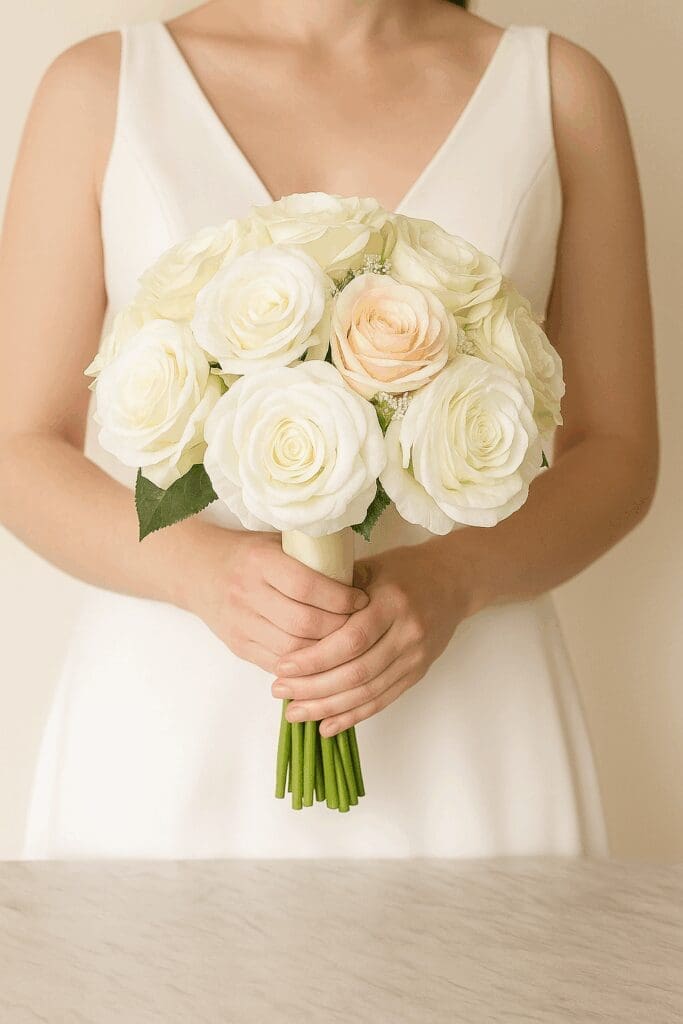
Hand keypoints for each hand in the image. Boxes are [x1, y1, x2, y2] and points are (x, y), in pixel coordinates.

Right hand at [186, 527, 369, 672]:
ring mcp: (240, 623)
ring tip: (347, 646)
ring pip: (292, 650)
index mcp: (260, 561)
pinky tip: (324, 661)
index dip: (340, 597)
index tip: (362, 599)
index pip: (307, 586)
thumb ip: (312, 556)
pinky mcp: (237, 646)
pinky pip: (277, 664)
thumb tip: (363, 574)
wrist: (198, 570)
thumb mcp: (277, 542)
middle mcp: (246, 593)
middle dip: (339, 628)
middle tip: (362, 626)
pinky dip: (304, 666)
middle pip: (303, 622)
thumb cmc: (249, 553)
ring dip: (325, 652)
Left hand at [271, 537, 475, 735]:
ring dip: (328, 707)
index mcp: (392, 602)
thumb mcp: (371, 567)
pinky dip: (353, 716)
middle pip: (357, 672)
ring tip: (295, 713)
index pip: (350, 639)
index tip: (282, 666)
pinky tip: (326, 725)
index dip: (315, 658)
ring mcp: (415, 657)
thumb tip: (293, 615)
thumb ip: (336, 590)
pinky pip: (383, 700)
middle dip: (314, 687)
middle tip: (279, 692)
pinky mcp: (417, 673)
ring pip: (368, 692)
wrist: (454, 582)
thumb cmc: (404, 570)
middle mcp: (407, 633)